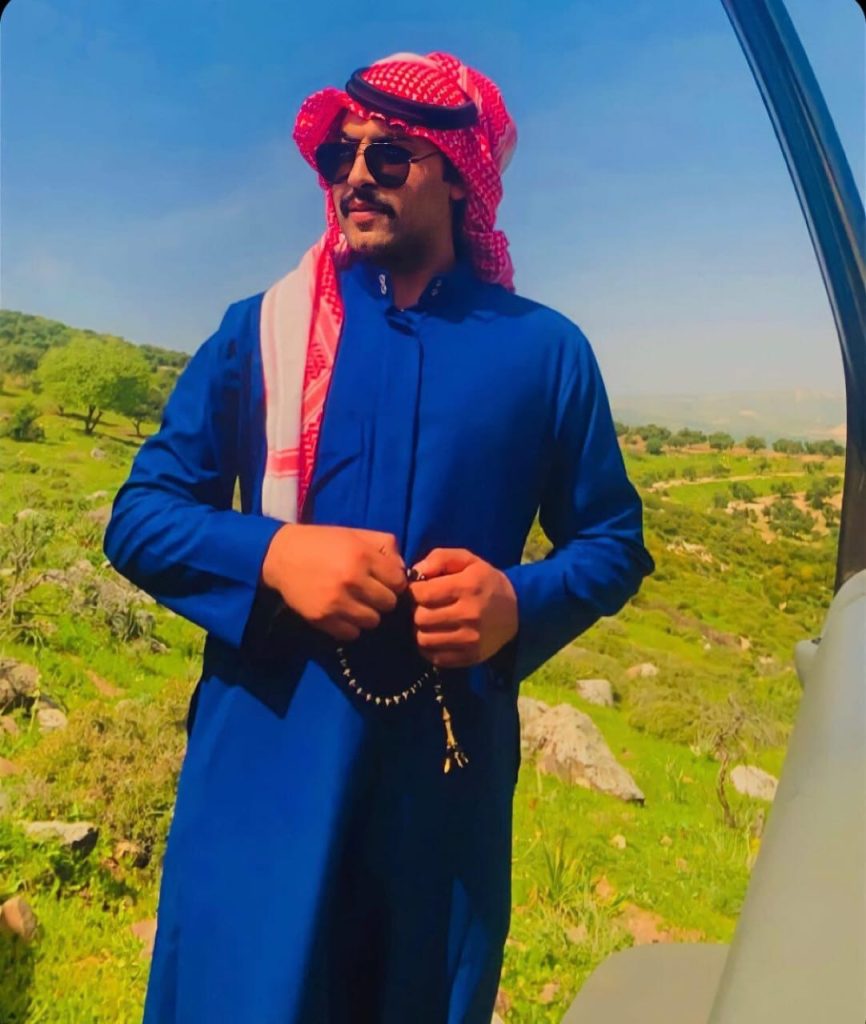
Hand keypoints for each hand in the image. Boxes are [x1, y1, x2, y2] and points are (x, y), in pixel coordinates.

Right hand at [261, 525, 406, 641]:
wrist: (281, 555)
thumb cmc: (323, 542)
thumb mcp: (356, 535)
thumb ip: (385, 547)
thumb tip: (403, 571)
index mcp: (362, 556)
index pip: (399, 582)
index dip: (394, 581)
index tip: (384, 580)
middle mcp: (352, 580)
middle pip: (389, 604)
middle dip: (383, 598)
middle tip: (370, 592)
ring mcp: (336, 602)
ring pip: (373, 621)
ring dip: (368, 614)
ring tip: (356, 603)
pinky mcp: (322, 618)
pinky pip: (352, 633)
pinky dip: (350, 626)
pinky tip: (343, 612)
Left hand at [408, 548, 517, 668]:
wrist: (517, 611)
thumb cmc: (485, 581)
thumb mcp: (467, 559)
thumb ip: (439, 558)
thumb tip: (414, 573)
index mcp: (467, 587)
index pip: (422, 594)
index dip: (415, 591)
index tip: (420, 590)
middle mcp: (468, 615)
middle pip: (420, 618)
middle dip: (417, 610)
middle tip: (425, 606)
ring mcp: (470, 639)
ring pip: (423, 639)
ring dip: (421, 630)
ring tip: (430, 622)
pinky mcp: (470, 657)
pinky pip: (435, 657)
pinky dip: (430, 647)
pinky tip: (437, 636)